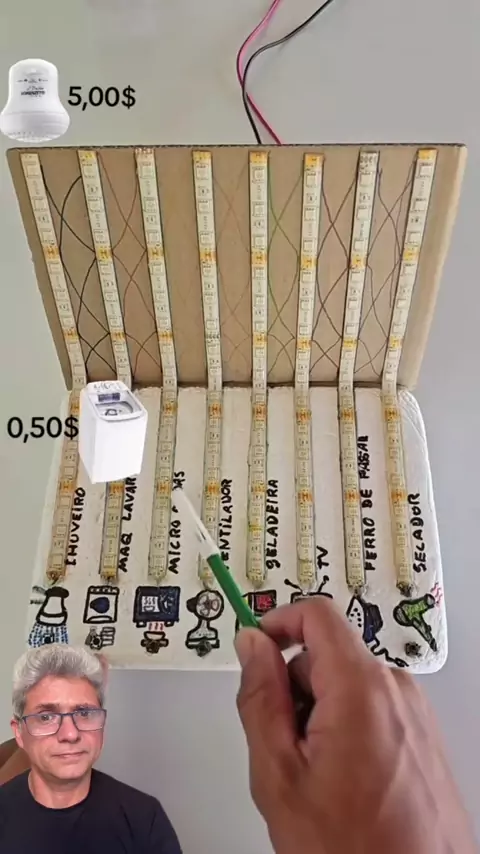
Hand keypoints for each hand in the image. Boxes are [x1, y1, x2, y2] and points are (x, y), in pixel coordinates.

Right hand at [235, 598, 476, 853]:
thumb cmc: (353, 849)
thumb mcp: (280, 774)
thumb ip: (261, 698)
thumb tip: (252, 645)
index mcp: (360, 688)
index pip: (316, 615)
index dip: (278, 623)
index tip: (255, 647)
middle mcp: (394, 688)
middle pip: (328, 654)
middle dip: (294, 687)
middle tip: (284, 745)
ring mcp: (413, 710)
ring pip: (346, 684)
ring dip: (319, 713)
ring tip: (317, 775)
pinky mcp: (422, 731)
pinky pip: (371, 706)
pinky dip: (346, 728)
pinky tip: (343, 780)